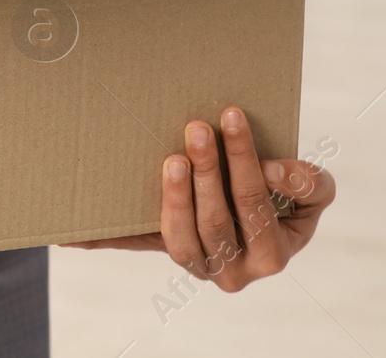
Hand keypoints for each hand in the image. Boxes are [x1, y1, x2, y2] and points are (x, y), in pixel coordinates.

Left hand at [64, 106, 334, 292]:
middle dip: (208, 172)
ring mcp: (195, 265)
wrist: (265, 223)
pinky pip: (131, 246)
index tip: (231, 116)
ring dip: (173, 197)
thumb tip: (276, 169)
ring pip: (178, 241)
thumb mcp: (314, 192)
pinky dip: (101, 238)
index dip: (244, 161)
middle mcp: (231, 271)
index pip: (254, 204)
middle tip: (196, 127)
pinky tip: (70, 231)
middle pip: (215, 222)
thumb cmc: (289, 199)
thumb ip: (308, 183)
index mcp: (271, 256)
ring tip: (171, 159)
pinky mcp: (162, 251)